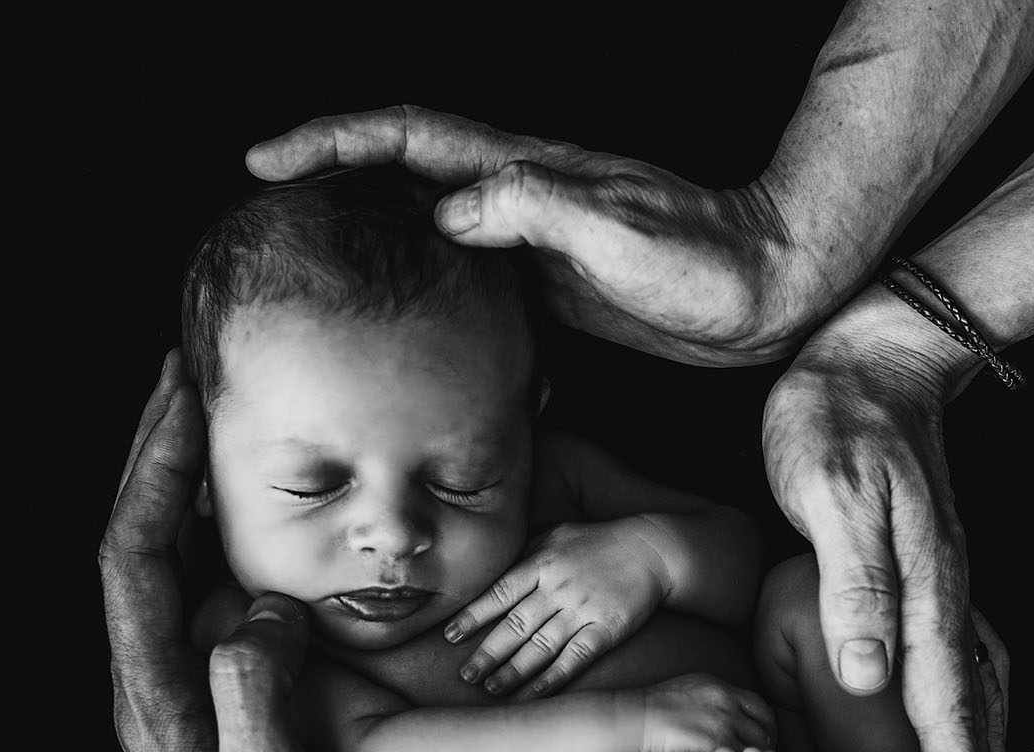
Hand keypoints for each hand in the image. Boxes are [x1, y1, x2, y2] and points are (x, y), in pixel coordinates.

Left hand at [100, 350, 390, 751]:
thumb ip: (256, 706)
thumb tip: (261, 616)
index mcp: (159, 711)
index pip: (134, 558)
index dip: (154, 469)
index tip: (184, 392)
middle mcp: (155, 708)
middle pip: (138, 556)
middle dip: (160, 464)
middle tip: (192, 385)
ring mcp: (181, 726)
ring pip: (170, 589)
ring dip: (186, 511)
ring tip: (223, 447)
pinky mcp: (215, 744)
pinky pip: (207, 630)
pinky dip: (222, 570)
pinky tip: (266, 561)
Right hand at [244, 105, 819, 365]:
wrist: (769, 290)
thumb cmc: (707, 261)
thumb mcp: (620, 233)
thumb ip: (538, 211)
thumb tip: (452, 208)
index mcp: (525, 173)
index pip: (407, 138)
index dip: (332, 141)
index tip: (266, 160)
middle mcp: (519, 197)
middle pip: (401, 176)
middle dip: (328, 183)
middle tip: (264, 218)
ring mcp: (532, 241)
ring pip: (425, 230)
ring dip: (366, 241)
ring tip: (307, 275)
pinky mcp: (550, 287)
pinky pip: (464, 281)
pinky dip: (419, 293)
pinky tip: (398, 330)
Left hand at [444, 518, 669, 696]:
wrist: (651, 549)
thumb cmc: (598, 543)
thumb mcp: (556, 535)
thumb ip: (524, 555)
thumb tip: (489, 570)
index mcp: (541, 564)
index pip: (498, 593)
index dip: (473, 616)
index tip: (450, 636)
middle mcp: (558, 589)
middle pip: (515, 625)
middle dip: (487, 653)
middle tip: (464, 676)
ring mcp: (583, 610)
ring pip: (542, 645)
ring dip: (514, 670)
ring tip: (492, 689)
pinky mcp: (607, 628)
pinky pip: (577, 656)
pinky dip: (556, 675)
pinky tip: (536, 691)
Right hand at [636, 673, 773, 751]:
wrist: (630, 723)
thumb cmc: (647, 715)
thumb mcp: (684, 694)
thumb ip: (708, 704)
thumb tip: (720, 719)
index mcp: (720, 689)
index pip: (760, 708)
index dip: (763, 728)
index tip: (757, 743)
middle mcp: (727, 703)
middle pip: (765, 729)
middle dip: (763, 749)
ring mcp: (723, 724)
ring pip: (757, 750)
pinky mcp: (716, 747)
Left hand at [763, 284, 1018, 751]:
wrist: (873, 354)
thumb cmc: (839, 421)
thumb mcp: (835, 494)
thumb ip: (856, 586)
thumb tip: (871, 679)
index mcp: (927, 599)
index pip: (949, 726)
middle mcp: (947, 608)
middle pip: (977, 737)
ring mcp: (942, 598)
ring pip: (972, 717)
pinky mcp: (926, 588)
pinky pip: (953, 686)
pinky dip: (963, 741)